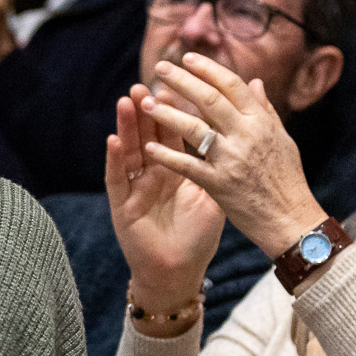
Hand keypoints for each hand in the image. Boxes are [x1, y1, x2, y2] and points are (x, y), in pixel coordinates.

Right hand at [105, 87, 224, 318]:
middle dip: (147, 109)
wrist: (179, 272)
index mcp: (176, 170)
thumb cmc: (197, 237)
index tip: (175, 83)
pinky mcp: (122, 206)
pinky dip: (115, 160)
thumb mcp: (216, 194)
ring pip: (130, 151)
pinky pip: (117, 179)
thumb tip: (241, 131)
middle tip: (145, 83)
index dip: (174, 108)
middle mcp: (152, 175)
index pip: (174, 132)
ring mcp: (135, 189)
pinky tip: (114, 140)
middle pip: (148, 136)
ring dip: (128, 126)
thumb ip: (224, 161)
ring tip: (127, 101)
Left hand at [139, 53, 327, 259]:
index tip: (186, 58)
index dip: (208, 69)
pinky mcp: (219, 185)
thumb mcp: (281, 139)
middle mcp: (247, 136)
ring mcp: (232, 160)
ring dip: (167, 114)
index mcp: (261, 122)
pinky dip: (168, 156)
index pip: (232, 86)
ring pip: (195, 129)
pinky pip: (188, 166)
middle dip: (182, 81)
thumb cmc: (287, 179)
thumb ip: (264, 110)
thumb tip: (254, 80)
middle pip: (209, 100)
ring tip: (146, 103)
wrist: (292, 220)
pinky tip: (148, 147)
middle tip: (159, 68)